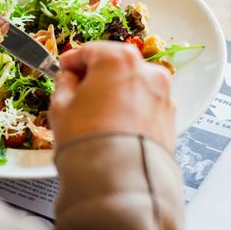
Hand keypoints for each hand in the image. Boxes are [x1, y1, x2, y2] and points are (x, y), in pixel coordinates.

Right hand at [50, 41, 175, 150]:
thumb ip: (64, 83)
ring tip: (96, 112)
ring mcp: (162, 94)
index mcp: (117, 59)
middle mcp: (146, 71)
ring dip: (115, 90)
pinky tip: (114, 124)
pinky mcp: (169, 117)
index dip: (72, 60)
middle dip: (96, 74)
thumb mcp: (61, 105)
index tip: (64, 68)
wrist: (120, 180)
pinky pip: (144, 103)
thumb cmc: (89, 140)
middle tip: (77, 89)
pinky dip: (130, 107)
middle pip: (115, 64)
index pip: (90, 50)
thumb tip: (69, 78)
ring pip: (132, 83)